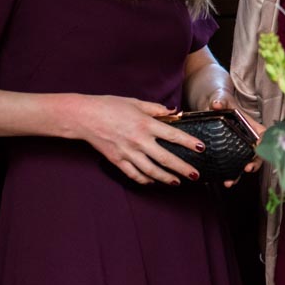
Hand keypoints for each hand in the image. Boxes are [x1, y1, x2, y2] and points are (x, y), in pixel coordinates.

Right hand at [60, 94, 204, 185]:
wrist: (84, 117)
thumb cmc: (110, 106)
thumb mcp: (135, 102)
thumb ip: (156, 109)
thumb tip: (173, 112)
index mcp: (145, 124)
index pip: (173, 135)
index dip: (188, 142)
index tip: (200, 148)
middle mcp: (138, 140)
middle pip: (165, 158)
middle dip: (182, 168)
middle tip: (195, 175)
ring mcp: (127, 152)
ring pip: (151, 171)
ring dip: (166, 178)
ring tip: (177, 182)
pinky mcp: (117, 160)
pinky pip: (133, 174)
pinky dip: (145, 180)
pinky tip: (153, 181)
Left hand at [216, 95, 262, 187]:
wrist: (213, 109)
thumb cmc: (223, 103)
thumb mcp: (222, 100)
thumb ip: (220, 102)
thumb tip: (215, 104)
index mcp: (254, 127)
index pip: (264, 136)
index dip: (264, 143)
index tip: (259, 149)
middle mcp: (250, 141)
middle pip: (257, 155)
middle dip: (254, 164)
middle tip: (247, 168)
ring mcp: (241, 150)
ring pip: (246, 165)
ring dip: (239, 175)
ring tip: (230, 182)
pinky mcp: (231, 156)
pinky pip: (234, 168)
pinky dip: (231, 176)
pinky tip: (223, 182)